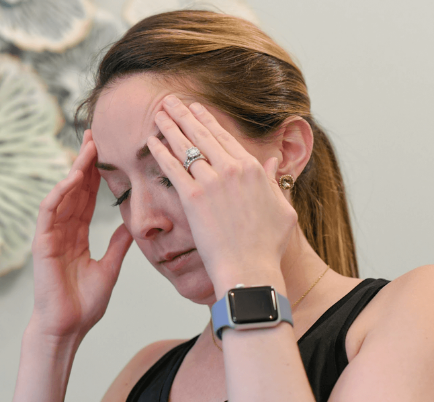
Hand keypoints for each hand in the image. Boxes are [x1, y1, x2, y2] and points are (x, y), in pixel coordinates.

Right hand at [29, 130, 133, 341]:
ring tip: (87, 148)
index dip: (96, 176)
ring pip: (62, 195)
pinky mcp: (42, 244)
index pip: (87, 199)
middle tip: (95, 135)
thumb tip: (131, 226)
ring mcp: (51, 236)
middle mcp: (63, 231)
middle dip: (84, 163)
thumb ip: (117, 246)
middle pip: (74, 190)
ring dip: (74, 171)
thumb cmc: (84, 305)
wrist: (67, 328)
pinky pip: (49, 212)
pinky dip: (59, 194)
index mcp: (77, 236)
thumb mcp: (109, 269)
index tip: (107, 153)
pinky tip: (72, 178)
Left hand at [147, 95, 296, 294]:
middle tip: (170, 101)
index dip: (207, 120)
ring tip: (158, 112)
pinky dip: (160, 152)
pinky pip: (173, 168)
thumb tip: (274, 162)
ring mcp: (212, 182)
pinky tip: (150, 141)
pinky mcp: (193, 198)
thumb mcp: (283, 209)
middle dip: (184, 114)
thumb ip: (276, 182)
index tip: (196, 109)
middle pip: (203, 135)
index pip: (225, 138)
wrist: (250, 268)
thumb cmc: (267, 246)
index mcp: (254, 169)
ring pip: (186, 146)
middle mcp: (232, 169)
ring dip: (170, 127)